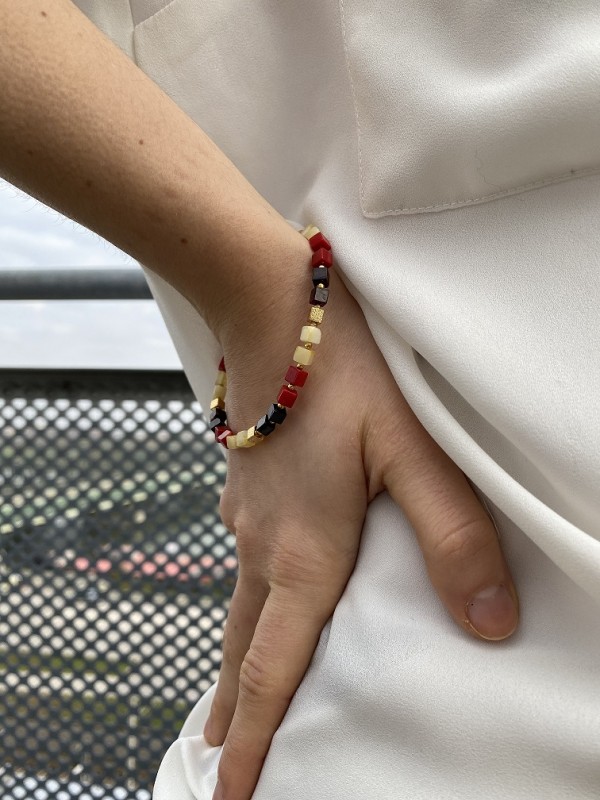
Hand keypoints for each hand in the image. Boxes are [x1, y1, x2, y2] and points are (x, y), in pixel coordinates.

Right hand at [201, 234, 518, 799]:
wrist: (270, 309)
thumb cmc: (342, 374)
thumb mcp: (413, 450)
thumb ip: (452, 535)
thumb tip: (489, 623)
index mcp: (302, 553)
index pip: (271, 669)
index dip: (253, 741)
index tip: (229, 795)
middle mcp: (263, 543)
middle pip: (244, 648)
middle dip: (234, 714)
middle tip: (220, 760)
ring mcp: (247, 513)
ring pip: (242, 603)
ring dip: (239, 655)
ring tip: (236, 692)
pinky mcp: (249, 482)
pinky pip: (246, 558)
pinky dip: (251, 595)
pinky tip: (264, 585)